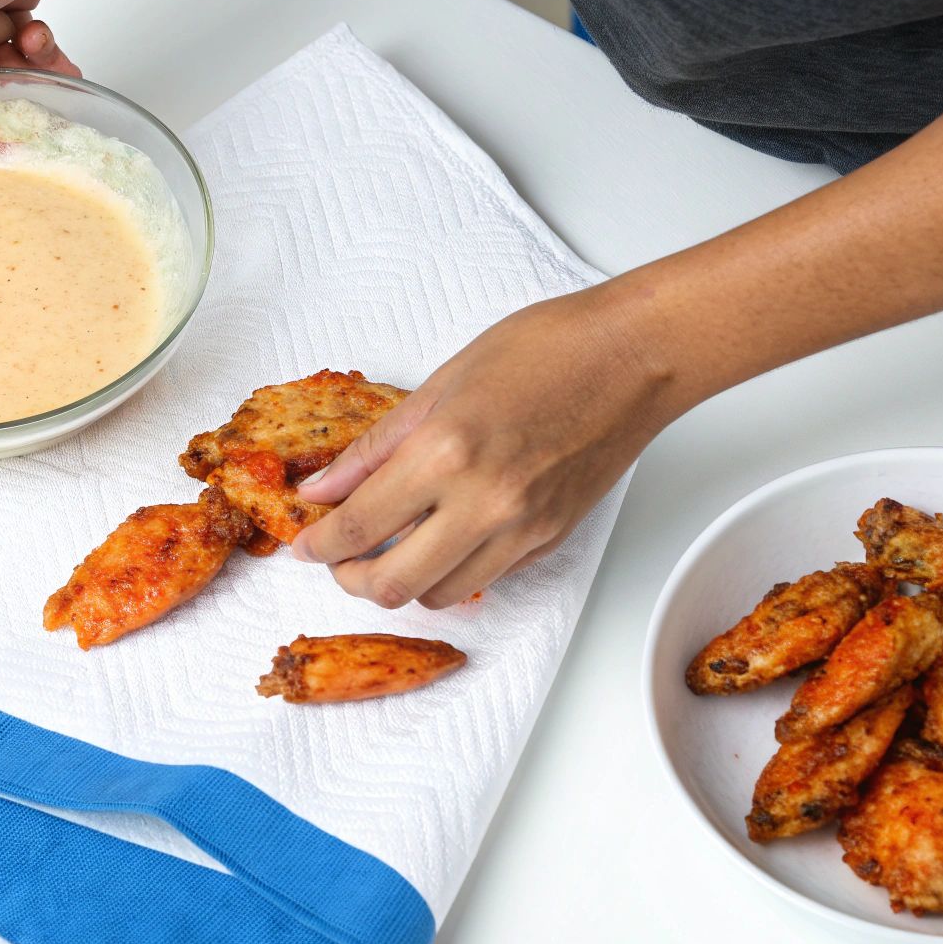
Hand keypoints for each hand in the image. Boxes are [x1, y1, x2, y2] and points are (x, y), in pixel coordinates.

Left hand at [290, 282, 682, 608]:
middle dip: (352, 579)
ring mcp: (522, 528)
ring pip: (438, 594)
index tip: (306, 544)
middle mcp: (483, 502)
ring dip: (404, 580)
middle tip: (341, 556)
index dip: (318, 544)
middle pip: (391, 584)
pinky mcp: (550, 539)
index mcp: (445, 452)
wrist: (636, 355)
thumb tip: (325, 487)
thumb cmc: (549, 349)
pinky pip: (485, 579)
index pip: (358, 525)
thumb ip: (377, 447)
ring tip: (391, 546)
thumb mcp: (442, 383)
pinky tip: (443, 536)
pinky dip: (452, 569)